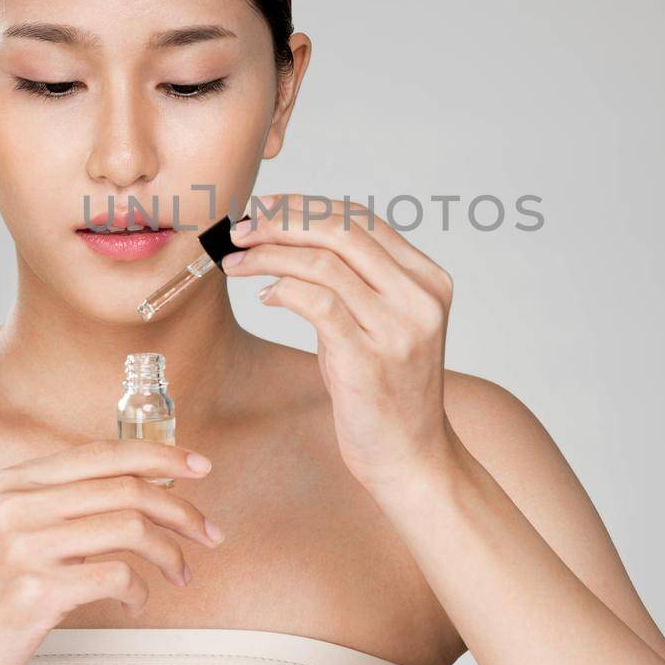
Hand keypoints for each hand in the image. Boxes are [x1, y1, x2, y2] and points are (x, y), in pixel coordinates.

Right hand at [0, 439, 223, 664]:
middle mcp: (16, 504)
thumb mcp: (15, 527)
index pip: (104, 452)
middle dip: (181, 509)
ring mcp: (22, 547)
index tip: (200, 466)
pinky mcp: (34, 591)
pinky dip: (139, 591)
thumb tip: (143, 483)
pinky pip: (116, 577)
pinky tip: (134, 602)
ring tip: (179, 571)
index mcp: (15, 481)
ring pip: (130, 528)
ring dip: (170, 552)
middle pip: (126, 488)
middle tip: (208, 532)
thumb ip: (63, 500)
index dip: (160, 455)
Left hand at [221, 193, 456, 488]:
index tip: (266, 210)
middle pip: (341, 230)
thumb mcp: (381, 323)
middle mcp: (419, 298)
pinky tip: (264, 295)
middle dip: (282, 222)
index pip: (361, 219)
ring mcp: (398, 328)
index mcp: (427, 280)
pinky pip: (317, 303)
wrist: (411, 457)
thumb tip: (290, 236)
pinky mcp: (369, 359)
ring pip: (323, 263)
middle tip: (242, 230)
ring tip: (237, 262)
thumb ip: (354, 280)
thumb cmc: (386, 390)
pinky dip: (282, 290)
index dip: (306, 207)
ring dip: (269, 256)